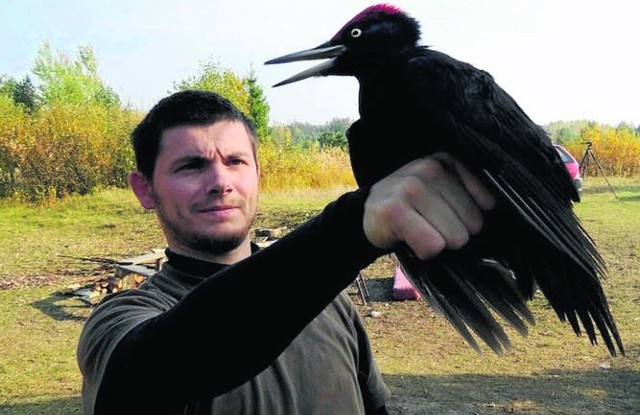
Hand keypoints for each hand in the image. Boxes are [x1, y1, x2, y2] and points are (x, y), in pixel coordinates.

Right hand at [363, 153, 494, 258]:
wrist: (366, 215)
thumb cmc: (413, 208)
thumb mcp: (441, 190)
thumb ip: (470, 195)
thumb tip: (499, 214)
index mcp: (447, 160)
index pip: (488, 203)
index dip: (469, 219)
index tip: (448, 216)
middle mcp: (430, 168)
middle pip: (472, 225)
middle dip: (454, 234)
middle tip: (430, 225)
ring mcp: (411, 187)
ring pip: (454, 239)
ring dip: (438, 244)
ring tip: (419, 230)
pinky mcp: (396, 210)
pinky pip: (431, 247)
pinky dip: (422, 252)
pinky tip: (408, 238)